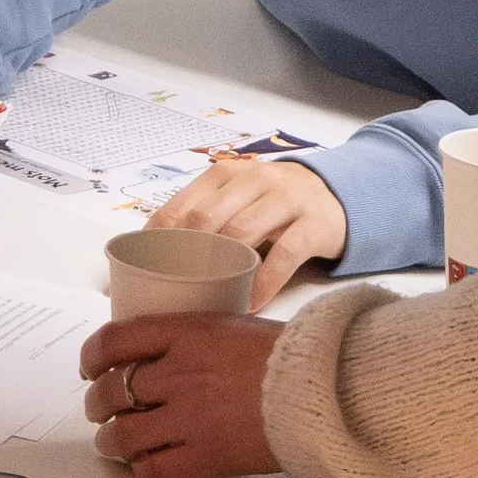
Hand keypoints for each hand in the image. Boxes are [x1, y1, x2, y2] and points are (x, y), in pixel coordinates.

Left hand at [78, 317, 280, 477]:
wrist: (327, 390)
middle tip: (100, 408)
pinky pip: (153, 470)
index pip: (114, 340)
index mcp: (187, 334)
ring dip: (111, 440)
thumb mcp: (233, 326)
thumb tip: (167, 350)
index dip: (91, 356)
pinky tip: (146, 465)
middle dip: (97, 402)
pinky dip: (142, 470)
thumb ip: (195, 338)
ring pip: (122, 435)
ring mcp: (190, 418)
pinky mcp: (205, 457)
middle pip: (111, 391)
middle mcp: (180, 374)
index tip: (91, 366)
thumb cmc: (292, 356)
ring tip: (114, 442)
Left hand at [146, 154, 347, 301]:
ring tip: (210, 297)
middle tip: (176, 289)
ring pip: (242, 232)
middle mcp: (253, 180)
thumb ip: (203, 219)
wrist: (335, 195)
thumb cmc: (272, 204)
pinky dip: (264, 282)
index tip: (143, 270)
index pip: (180, 206)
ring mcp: (286, 199)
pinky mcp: (314, 222)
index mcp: (225, 175)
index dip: (157, 240)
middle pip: (207, 218)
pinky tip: (251, 302)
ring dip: (223, 269)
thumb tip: (152, 262)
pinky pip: (284, 255)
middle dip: (186, 256)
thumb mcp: (237, 199)